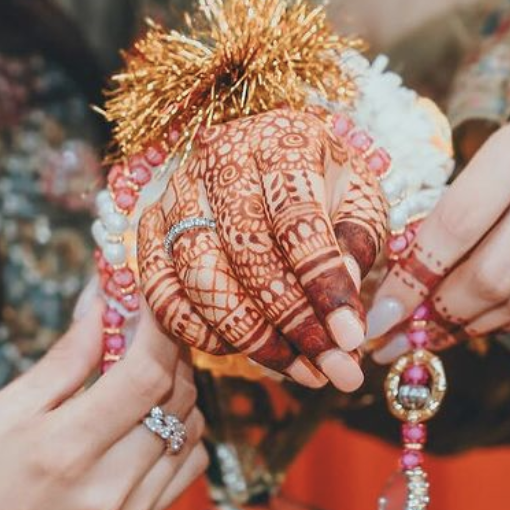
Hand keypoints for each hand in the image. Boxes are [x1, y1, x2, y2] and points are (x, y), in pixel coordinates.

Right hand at [0, 310, 205, 509]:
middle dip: (168, 352)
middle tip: (142, 329)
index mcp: (67, 448)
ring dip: (178, 395)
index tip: (152, 296)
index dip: (160, 325)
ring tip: (139, 377)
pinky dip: (178, 438)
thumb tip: (103, 302)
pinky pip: (184, 473)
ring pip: (191, 434)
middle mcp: (109, 487)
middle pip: (178, 398)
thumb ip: (64, 360)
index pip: (150, 371)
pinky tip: (144, 427)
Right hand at [136, 108, 388, 392]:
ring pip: (200, 273)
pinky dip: (199, 331)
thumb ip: (356, 250)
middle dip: (290, 320)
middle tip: (329, 369)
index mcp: (281, 139)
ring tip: (298, 370)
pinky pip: (161, 291)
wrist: (276, 170)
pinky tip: (243, 350)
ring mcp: (177, 192)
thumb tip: (343, 308)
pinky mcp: (150, 227)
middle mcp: (219, 156)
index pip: (297, 218)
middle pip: (245, 249)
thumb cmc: (326, 189)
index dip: (324, 284)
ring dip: (248, 334)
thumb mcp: (359, 207)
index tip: (351, 338)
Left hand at [366, 105, 509, 358]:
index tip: (380, 313)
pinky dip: (501, 323)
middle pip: (489, 277)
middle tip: (400, 336)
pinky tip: (472, 325)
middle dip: (436, 315)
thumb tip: (398, 293)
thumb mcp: (487, 161)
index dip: (412, 279)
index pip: (455, 227)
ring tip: (428, 338)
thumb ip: (448, 217)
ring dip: (465, 327)